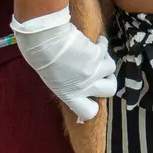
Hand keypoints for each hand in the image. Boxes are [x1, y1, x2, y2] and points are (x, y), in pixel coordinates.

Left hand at [11, 7, 117, 122]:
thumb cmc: (41, 57)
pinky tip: (98, 40)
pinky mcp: (98, 55)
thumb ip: (65, 85)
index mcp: (69, 95)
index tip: (91, 95)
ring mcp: (93, 71)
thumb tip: (71, 81)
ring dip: (105, 59)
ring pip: (111, 68)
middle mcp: (84, 86)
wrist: (46, 40)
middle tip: (102, 73)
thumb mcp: (51, 78)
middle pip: (110, 90)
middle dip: (109, 81)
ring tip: (97, 52)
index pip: (89, 112)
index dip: (93, 104)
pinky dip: (102, 43)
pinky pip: (106, 49)